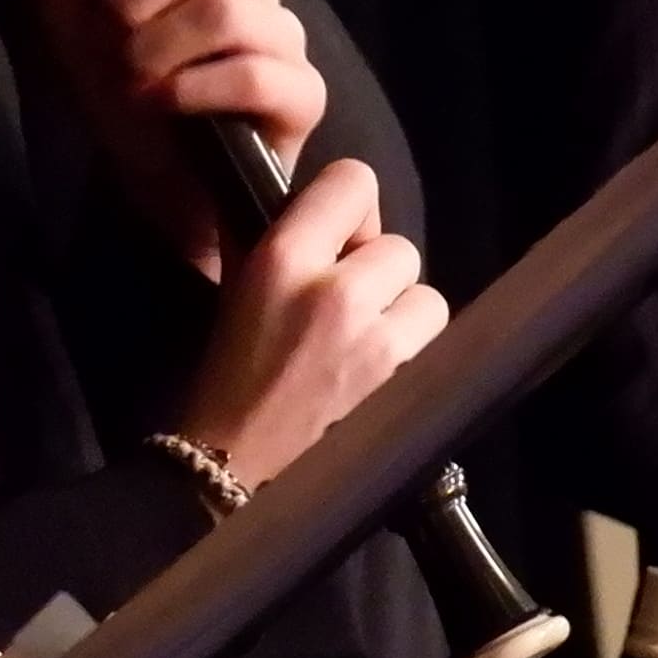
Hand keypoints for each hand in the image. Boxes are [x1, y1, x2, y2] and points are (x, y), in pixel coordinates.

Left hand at [6, 0, 329, 269]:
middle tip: (111, 42)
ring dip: (160, 51)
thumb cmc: (129, 106)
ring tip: (134, 85)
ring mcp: (281, 34)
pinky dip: (195, 90)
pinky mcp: (302, 92)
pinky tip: (168, 107)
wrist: (168, 196)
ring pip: (224, 9)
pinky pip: (254, 72)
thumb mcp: (75, 40)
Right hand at [167, 151, 445, 487]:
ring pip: (429, 300)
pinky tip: (377, 386)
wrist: (230, 476)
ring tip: (364, 354)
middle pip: (400, 248)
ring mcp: (380, 346)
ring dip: (403, 322)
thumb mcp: (236, 295)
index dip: (350, 210)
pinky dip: (414, 364)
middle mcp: (339, 292)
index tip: (338, 241)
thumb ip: (269, 241)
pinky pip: (435, 351)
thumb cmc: (222, 387)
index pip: (354, 181)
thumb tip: (309, 207)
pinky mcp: (407, 389)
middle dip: (377, 278)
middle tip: (343, 313)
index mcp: (284, 259)